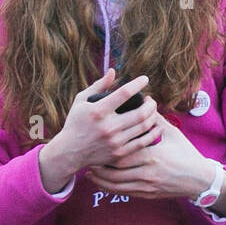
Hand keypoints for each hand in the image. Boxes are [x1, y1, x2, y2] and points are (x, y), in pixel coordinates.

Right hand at [38, 68, 159, 193]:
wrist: (69, 152)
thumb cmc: (75, 122)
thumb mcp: (81, 101)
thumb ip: (98, 85)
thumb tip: (113, 70)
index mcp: (98, 111)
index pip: (124, 93)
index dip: (138, 83)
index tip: (145, 79)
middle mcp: (108, 127)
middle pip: (140, 112)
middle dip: (151, 103)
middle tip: (150, 99)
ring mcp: (115, 142)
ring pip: (144, 126)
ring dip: (153, 115)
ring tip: (151, 110)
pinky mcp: (119, 153)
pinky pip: (143, 142)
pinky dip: (153, 133)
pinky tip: (156, 126)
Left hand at [87, 114, 216, 202]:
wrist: (199, 178)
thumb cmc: (186, 153)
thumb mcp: (173, 134)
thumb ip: (155, 120)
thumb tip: (144, 101)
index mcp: (153, 155)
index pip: (123, 152)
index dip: (107, 149)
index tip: (97, 141)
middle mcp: (148, 172)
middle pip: (115, 170)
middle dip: (99, 165)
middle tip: (88, 157)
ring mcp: (147, 185)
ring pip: (116, 184)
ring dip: (100, 179)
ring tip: (90, 172)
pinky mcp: (147, 194)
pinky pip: (123, 193)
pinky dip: (110, 188)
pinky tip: (101, 183)